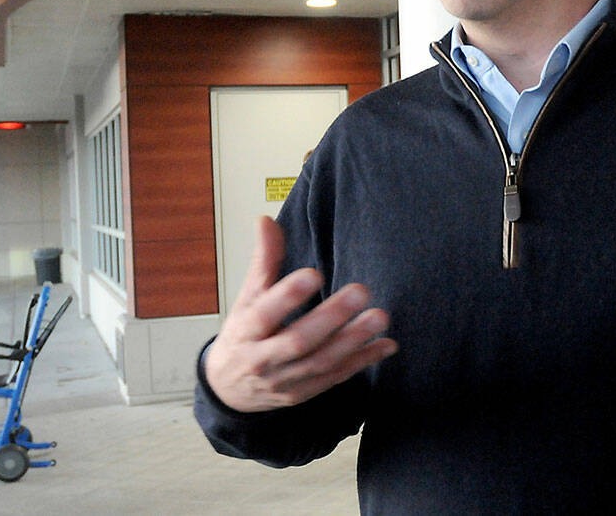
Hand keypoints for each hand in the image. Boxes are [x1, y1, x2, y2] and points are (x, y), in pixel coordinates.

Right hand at [204, 216, 397, 412]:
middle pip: (298, 340)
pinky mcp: (304, 393)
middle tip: (361, 290)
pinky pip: (336, 377)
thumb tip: (266, 221)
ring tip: (379, 316)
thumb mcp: (246, 299)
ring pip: (321, 362)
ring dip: (354, 340)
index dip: (287, 295)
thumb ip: (263, 261)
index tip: (313, 273)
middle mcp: (263, 359)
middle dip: (331, 317)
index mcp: (245, 331)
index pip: (263, 314)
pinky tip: (386, 344)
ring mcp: (285, 380)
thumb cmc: (242, 336)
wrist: (229, 390)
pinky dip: (363, 361)